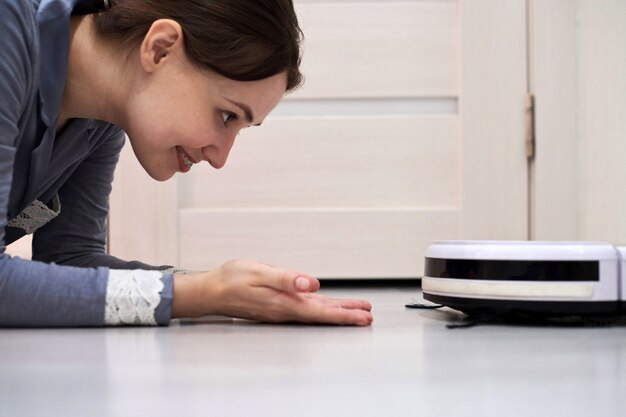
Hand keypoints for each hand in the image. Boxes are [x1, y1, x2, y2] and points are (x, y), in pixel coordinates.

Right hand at [172, 259, 372, 325]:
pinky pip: (306, 308)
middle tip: (367, 316)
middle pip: (322, 314)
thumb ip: (286, 279)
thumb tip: (312, 284)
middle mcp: (285, 310)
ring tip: (355, 311)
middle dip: (346, 315)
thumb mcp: (259, 273)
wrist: (211, 291)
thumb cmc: (232, 280)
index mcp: (283, 304)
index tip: (362, 317)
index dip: (343, 315)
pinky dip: (322, 308)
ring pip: (315, 311)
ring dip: (336, 311)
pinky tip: (328, 306)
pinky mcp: (278, 304)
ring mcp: (281, 308)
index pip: (320, 312)